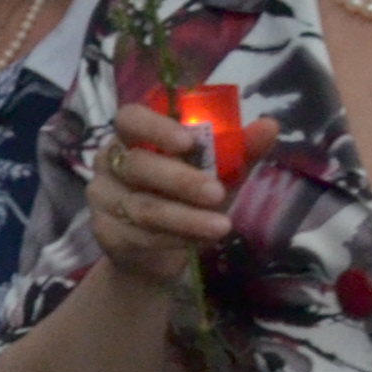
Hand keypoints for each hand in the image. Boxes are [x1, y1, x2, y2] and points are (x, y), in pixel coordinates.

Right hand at [84, 102, 231, 290]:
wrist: (158, 252)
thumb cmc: (187, 199)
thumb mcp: (218, 173)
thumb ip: (238, 150)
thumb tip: (269, 125)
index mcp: (133, 137)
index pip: (131, 118)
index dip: (155, 128)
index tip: (189, 142)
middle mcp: (110, 163)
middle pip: (137, 165)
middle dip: (179, 180)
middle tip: (217, 193)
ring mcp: (103, 199)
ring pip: (142, 206)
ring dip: (184, 217)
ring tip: (221, 226)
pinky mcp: (105, 233)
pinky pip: (139, 235)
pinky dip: (175, 239)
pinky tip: (200, 242)